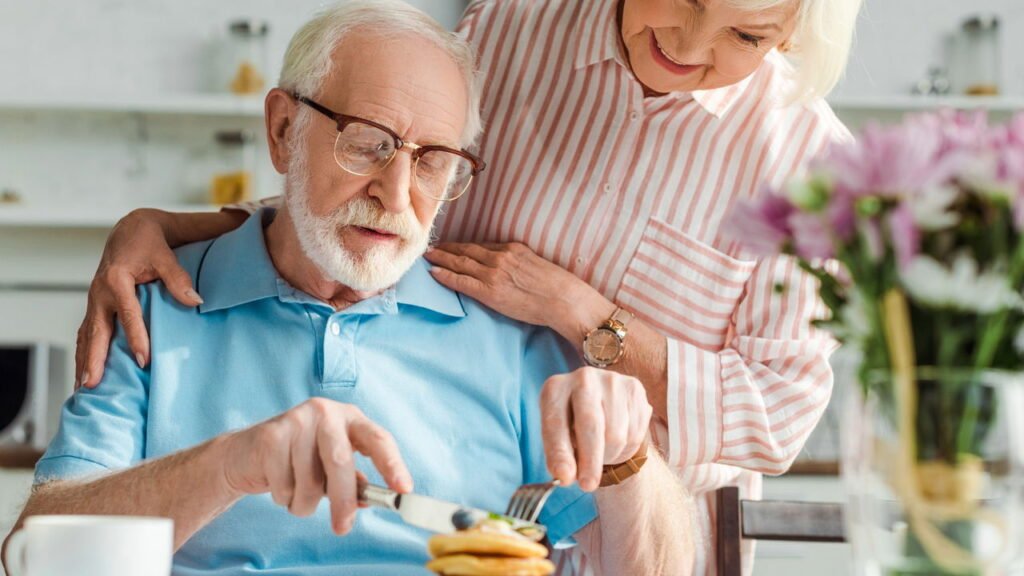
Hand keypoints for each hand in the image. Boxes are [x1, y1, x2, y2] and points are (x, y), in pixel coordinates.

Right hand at [76, 209, 200, 389]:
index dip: (135, 337)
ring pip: (86, 335)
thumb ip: (178, 277)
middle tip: (92, 384)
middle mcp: (100, 292)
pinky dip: (84, 353)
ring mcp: (95, 301)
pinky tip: (83, 372)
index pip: (128, 314)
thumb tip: (195, 300)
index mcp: (117, 279)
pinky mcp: (95, 306)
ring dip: (84, 361)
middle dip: (94, 358)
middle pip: (96, 330)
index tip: (142, 359)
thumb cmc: (149, 241)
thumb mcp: (165, 254)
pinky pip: (86, 333)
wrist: (130, 229)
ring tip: (82, 389)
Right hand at [221, 398, 412, 534]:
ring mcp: (297, 420)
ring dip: (305, 503)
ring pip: (310, 481)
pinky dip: (285, 498)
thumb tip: (371, 501)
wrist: (245, 454)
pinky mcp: (271, 436)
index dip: (392, 464)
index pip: (378, 439)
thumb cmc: (298, 461)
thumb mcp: (331, 466)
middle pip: (341, 462)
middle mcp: (325, 413)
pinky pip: (285, 486)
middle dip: (343, 500)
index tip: (403, 490)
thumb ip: (354, 482)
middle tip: (342, 527)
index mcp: (349, 418)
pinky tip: (279, 483)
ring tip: (297, 493)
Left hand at [424, 242, 604, 334]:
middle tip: (432, 247)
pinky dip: (445, 275)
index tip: (453, 246)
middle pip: (467, 250)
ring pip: (460, 262)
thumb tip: (512, 269)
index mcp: (513, 249)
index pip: (482, 246)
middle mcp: (500, 256)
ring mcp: (493, 273)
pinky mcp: (489, 291)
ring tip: (428, 256)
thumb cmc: (558, 288)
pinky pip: (461, 280)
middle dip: (448, 248)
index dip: (465, 246)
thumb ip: (521, 263)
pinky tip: (433, 272)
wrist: (563, 300)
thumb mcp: (538, 265)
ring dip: (441, 258)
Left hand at [540, 368, 651, 491]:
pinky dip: (627, 446)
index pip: (555, 423)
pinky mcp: (634, 389)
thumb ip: (560, 456)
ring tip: (602, 452)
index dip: (559, 452)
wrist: (603, 406)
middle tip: (588, 485)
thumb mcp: (559, 438)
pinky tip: (619, 438)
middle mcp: (582, 378)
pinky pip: (635, 431)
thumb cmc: (573, 427)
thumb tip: (564, 476)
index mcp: (554, 388)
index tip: (564, 477)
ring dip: (610, 454)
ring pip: (615, 434)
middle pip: (590, 424)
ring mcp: (611, 381)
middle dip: (590, 460)